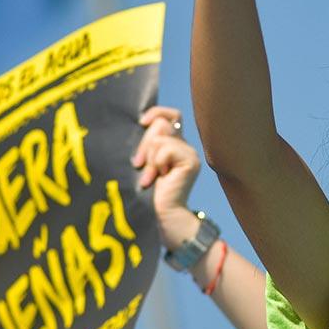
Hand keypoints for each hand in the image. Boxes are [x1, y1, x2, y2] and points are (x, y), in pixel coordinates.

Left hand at [131, 105, 203, 244]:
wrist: (162, 216)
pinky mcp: (190, 161)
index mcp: (173, 144)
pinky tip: (158, 179)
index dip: (157, 112)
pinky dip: (157, 163)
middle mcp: (184, 146)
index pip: (171, 115)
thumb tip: (142, 123)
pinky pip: (166, 149)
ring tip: (150, 176)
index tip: (141, 122)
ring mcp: (189, 153)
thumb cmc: (148, 192)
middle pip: (162, 123)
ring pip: (161, 137)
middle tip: (139, 164)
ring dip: (150, 157)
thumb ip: (148, 144)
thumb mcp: (145, 162)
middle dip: (145, 143)